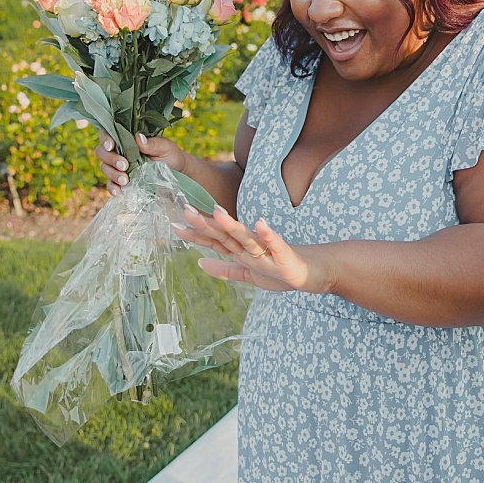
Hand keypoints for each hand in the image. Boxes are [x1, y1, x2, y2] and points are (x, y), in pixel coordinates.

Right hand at [98, 132, 189, 193]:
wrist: (176, 173)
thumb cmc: (169, 155)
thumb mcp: (165, 147)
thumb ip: (152, 143)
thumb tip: (139, 138)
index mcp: (126, 137)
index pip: (108, 134)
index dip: (105, 139)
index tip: (111, 146)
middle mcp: (119, 151)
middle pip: (102, 152)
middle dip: (110, 159)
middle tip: (124, 166)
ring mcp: (117, 167)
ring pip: (104, 168)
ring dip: (112, 174)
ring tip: (125, 180)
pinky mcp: (120, 181)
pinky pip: (110, 184)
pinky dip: (112, 188)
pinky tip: (118, 192)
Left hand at [176, 205, 317, 291]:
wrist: (310, 272)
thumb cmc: (279, 271)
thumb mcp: (247, 273)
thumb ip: (224, 269)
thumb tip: (199, 263)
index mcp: (240, 251)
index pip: (213, 241)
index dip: (194, 234)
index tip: (173, 225)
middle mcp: (250, 246)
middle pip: (224, 234)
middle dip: (205, 223)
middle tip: (185, 209)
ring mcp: (266, 249)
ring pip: (246, 236)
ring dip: (232, 225)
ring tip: (216, 212)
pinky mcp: (284, 254)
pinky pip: (275, 243)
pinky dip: (268, 234)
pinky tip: (260, 223)